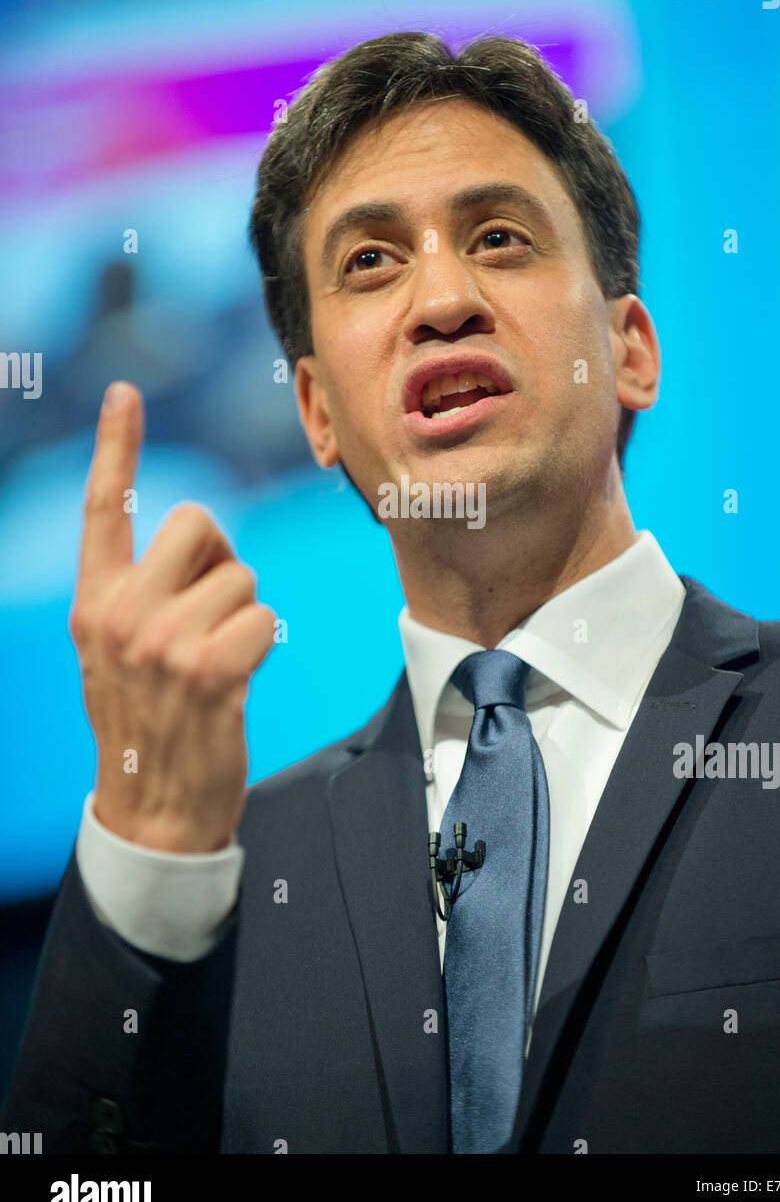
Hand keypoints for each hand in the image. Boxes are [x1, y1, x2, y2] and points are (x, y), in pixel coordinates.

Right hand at [69, 381, 276, 851]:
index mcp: (93, 603)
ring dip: (245, 615)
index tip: (126, 393)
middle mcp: (119, 613)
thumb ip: (140, 597)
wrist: (153, 809)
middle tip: (209, 616)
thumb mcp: (118, 655)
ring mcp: (160, 640)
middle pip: (199, 523)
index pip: (103, 510)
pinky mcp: (207, 668)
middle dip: (221, 561)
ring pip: (242, 576)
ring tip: (217, 663)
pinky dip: (263, 644)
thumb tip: (196, 544)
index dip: (116, 446)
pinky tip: (236, 681)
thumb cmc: (149, 723)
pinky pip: (264, 617)